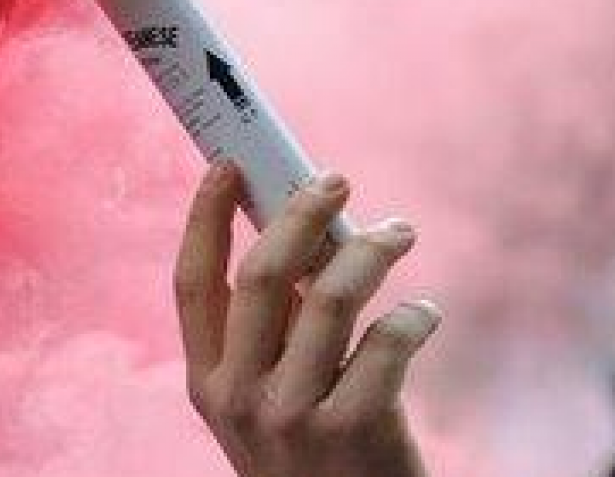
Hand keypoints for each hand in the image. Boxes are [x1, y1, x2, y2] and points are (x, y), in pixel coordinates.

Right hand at [175, 162, 440, 476]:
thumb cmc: (314, 455)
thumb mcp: (266, 400)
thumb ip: (273, 330)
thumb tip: (307, 234)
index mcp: (207, 382)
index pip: (191, 283)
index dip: (204, 217)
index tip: (228, 166)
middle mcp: (238, 397)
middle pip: (260, 275)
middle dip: (299, 213)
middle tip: (334, 181)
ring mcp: (292, 416)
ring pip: (330, 295)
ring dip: (371, 248)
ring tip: (399, 232)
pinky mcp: (355, 428)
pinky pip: (389, 338)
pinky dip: (416, 314)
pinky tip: (424, 313)